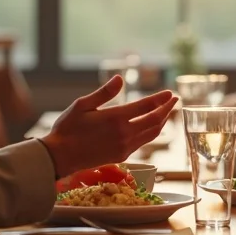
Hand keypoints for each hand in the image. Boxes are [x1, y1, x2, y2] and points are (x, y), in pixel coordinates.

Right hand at [39, 76, 177, 177]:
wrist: (60, 156)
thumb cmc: (68, 128)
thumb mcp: (82, 105)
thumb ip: (104, 92)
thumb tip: (120, 78)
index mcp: (115, 118)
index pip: (146, 106)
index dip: (160, 99)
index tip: (170, 93)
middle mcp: (124, 133)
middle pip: (155, 120)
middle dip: (167, 109)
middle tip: (175, 100)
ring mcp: (125, 147)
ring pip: (152, 133)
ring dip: (163, 121)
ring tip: (168, 112)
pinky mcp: (122, 156)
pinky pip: (143, 142)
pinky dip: (152, 132)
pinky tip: (152, 126)